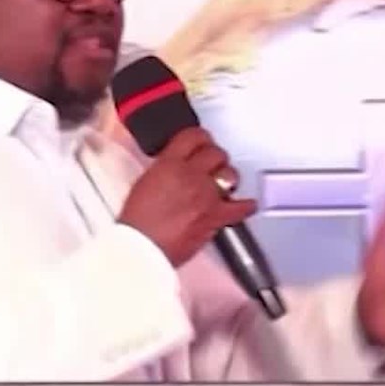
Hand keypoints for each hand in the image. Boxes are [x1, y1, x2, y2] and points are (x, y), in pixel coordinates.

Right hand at [117, 126, 257, 266]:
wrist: (142, 249)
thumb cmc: (137, 224)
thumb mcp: (144, 184)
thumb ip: (164, 171)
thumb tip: (175, 170)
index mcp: (169, 164)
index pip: (193, 136)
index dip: (201, 137)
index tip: (202, 141)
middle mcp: (191, 175)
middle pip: (216, 152)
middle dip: (215, 157)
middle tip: (212, 163)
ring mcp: (206, 195)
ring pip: (230, 173)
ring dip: (227, 176)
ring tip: (223, 182)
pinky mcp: (215, 217)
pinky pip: (241, 208)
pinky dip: (246, 206)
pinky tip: (247, 205)